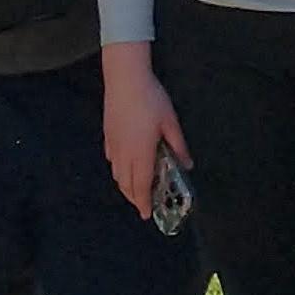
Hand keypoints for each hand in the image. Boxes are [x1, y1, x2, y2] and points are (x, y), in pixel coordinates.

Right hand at [99, 49, 189, 221]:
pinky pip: (112, 161)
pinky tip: (125, 167)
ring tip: (136, 189)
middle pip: (126, 184)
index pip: (141, 185)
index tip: (146, 215)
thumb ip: (178, 146)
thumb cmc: (151, 100)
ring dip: (125, 185)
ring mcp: (113, 145)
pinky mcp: (107, 136)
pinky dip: (119, 171)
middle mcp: (124, 154)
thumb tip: (187, 164)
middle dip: (134, 198)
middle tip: (143, 205)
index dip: (143, 202)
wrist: (125, 80)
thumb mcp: (171, 123)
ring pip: (117, 174)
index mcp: (141, 153)